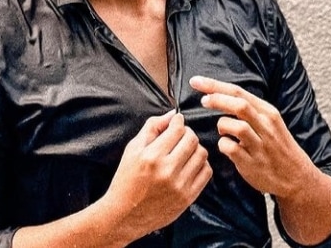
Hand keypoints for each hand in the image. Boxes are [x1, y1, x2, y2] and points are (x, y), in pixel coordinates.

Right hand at [102, 110, 211, 238]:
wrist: (124, 214)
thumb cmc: (126, 179)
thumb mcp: (132, 149)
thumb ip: (152, 128)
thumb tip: (172, 114)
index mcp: (152, 156)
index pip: (178, 128)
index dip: (178, 121)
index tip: (175, 122)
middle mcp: (167, 170)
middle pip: (192, 139)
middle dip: (187, 133)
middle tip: (179, 136)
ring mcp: (179, 185)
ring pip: (201, 154)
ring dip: (195, 148)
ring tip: (184, 151)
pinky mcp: (188, 198)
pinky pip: (206, 172)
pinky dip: (200, 165)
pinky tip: (189, 165)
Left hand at [189, 75, 315, 199]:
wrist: (297, 177)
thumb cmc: (276, 146)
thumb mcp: (269, 122)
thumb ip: (248, 109)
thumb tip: (217, 95)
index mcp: (268, 112)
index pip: (239, 92)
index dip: (214, 85)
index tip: (196, 81)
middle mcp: (267, 126)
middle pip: (239, 105)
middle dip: (217, 99)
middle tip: (203, 101)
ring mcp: (261, 145)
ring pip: (236, 126)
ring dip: (223, 126)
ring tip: (223, 132)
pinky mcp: (253, 163)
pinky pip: (230, 149)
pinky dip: (223, 145)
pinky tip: (227, 147)